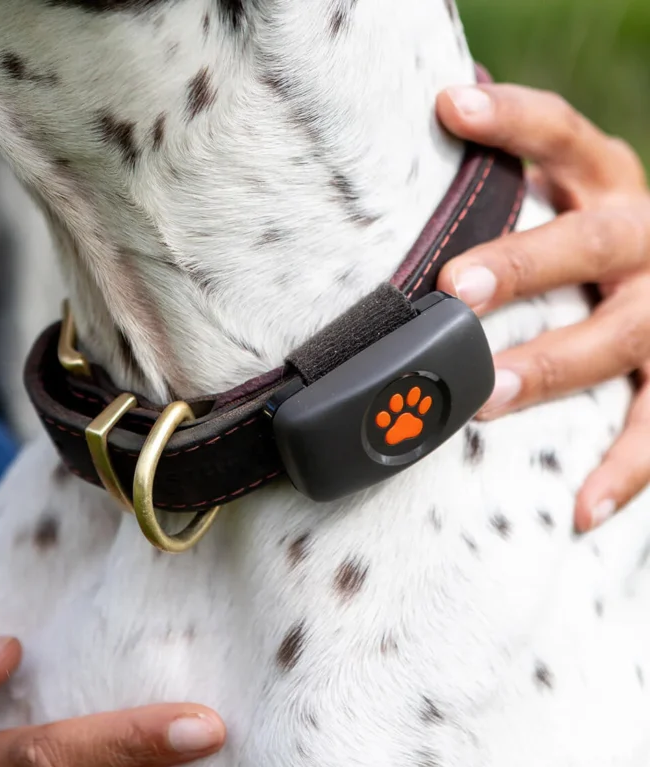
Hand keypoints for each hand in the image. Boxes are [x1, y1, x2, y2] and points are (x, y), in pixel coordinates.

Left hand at [434, 83, 649, 532]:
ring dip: (549, 368)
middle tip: (453, 288)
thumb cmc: (594, 232)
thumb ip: (512, 171)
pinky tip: (580, 508)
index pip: (562, 136)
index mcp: (606, 183)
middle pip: (587, 243)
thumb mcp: (569, 189)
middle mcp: (644, 238)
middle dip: (522, 264)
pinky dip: (625, 471)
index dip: (510, 122)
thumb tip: (431, 109)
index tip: (446, 107)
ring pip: (615, 338)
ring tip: (483, 396)